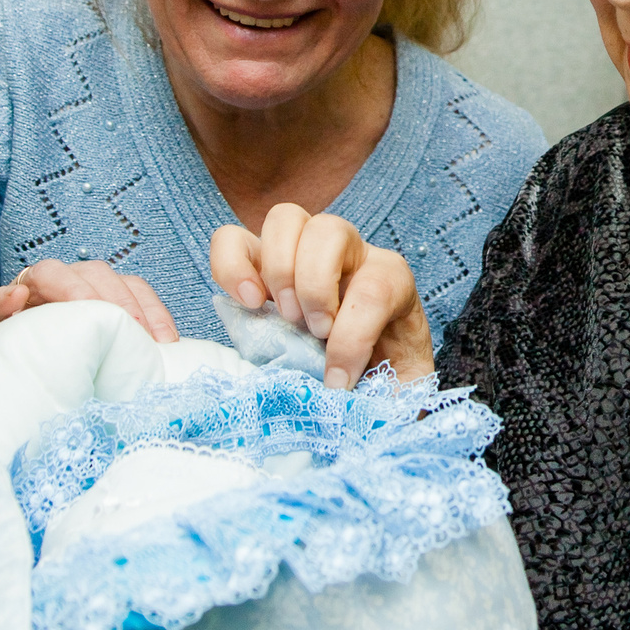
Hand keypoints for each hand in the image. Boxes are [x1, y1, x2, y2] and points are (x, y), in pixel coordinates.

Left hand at [0, 258, 177, 347]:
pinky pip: (144, 300)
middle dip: (116, 302)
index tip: (88, 313)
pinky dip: (157, 319)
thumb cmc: (1, 351)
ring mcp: (98, 289)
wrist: (14, 369)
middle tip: (131, 334)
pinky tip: (166, 345)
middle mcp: (68, 278)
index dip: (74, 290)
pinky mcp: (120, 304)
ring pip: (125, 284)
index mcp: (33, 282)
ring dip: (143, 312)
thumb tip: (15, 292)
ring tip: (156, 345)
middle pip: (97, 274)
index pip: (53, 273)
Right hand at [211, 203, 432, 388]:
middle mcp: (351, 253)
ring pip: (286, 219)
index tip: (338, 381)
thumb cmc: (380, 382)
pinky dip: (231, 266)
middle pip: (331, 230)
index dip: (353, 337)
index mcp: (392, 282)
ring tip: (281, 318)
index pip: (375, 287)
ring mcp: (302, 251)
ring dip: (278, 272)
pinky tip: (246, 303)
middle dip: (315, 287)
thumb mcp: (398, 392)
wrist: (361, 374)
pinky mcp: (260, 262)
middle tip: (310, 332)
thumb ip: (389, 400)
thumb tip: (357, 410)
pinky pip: (233, 238)